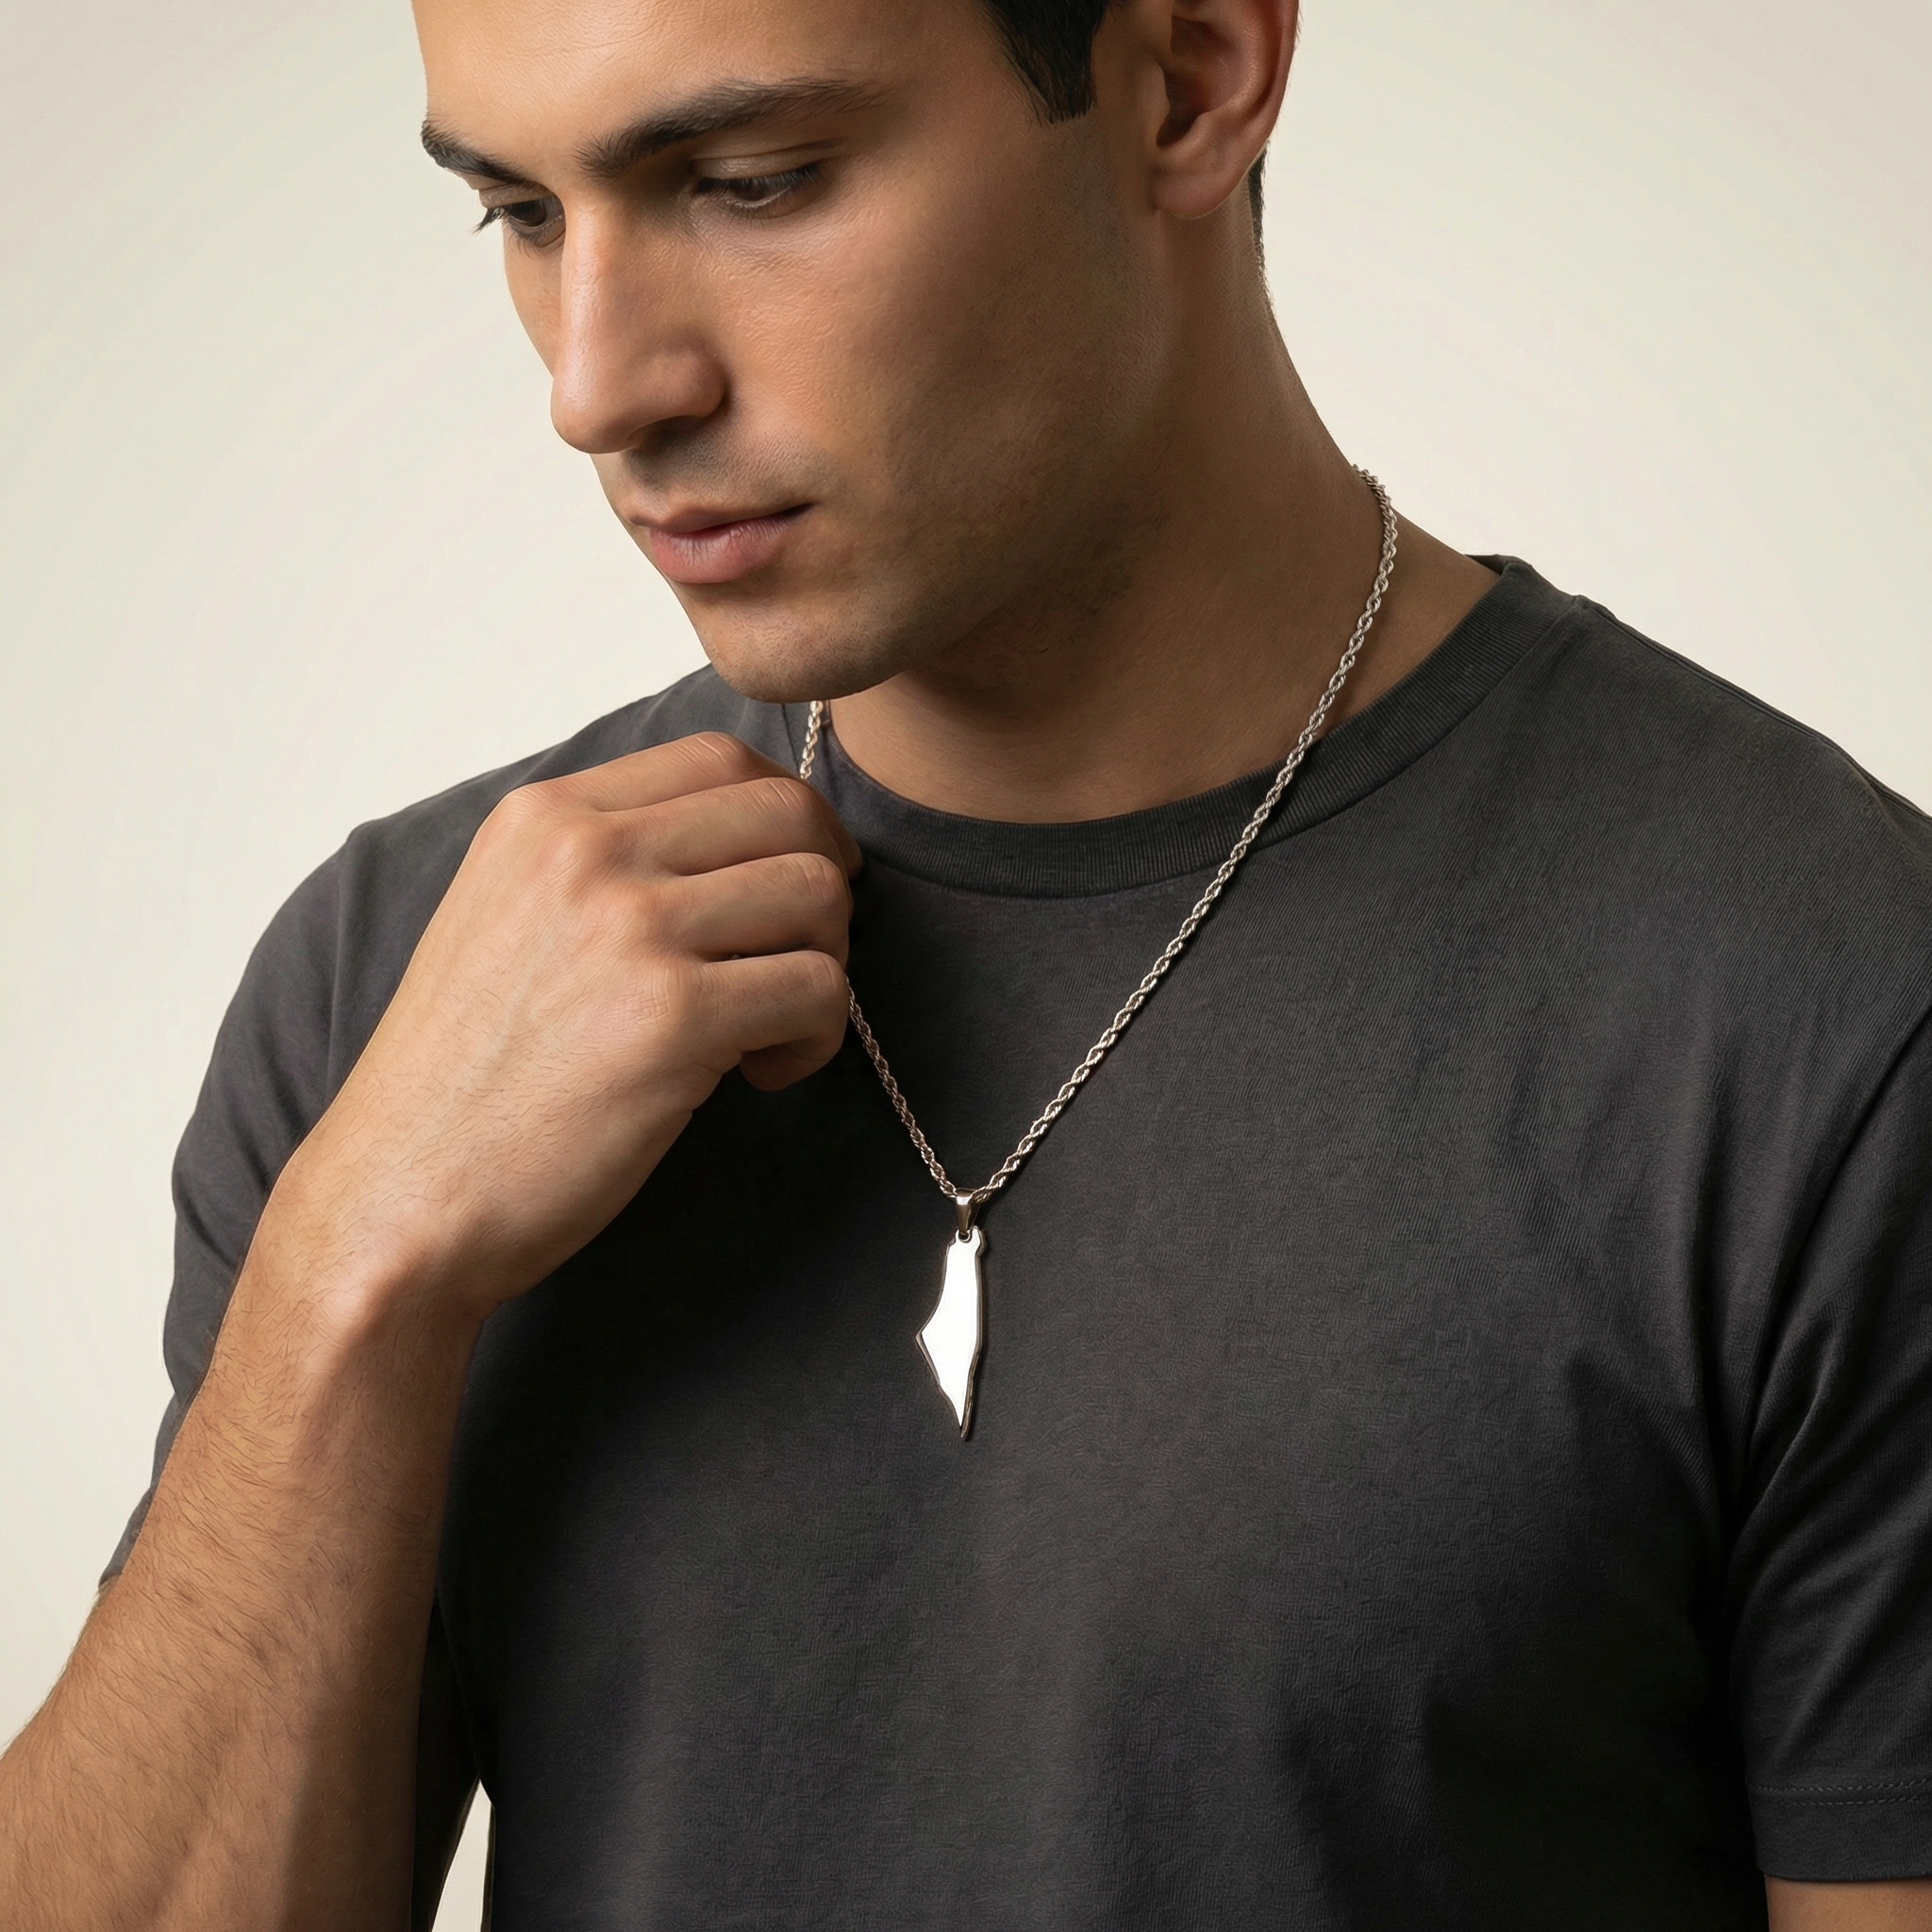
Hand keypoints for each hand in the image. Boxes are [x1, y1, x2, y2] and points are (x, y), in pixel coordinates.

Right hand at [266, 732, 858, 1320]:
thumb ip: (604, 864)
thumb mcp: (507, 918)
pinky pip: (817, 988)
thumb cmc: (466, 1081)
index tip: (784, 887)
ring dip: (821, 965)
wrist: (400, 1196)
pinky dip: (816, 1036)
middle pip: (787, 812)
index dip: (785, 820)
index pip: (719, 758)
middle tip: (793, 962)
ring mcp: (630, 928)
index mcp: (545, 816)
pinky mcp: (671, 1017)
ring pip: (817, 893)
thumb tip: (738, 845)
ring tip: (767, 1029)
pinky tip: (760, 1074)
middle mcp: (587, 850)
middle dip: (822, 887)